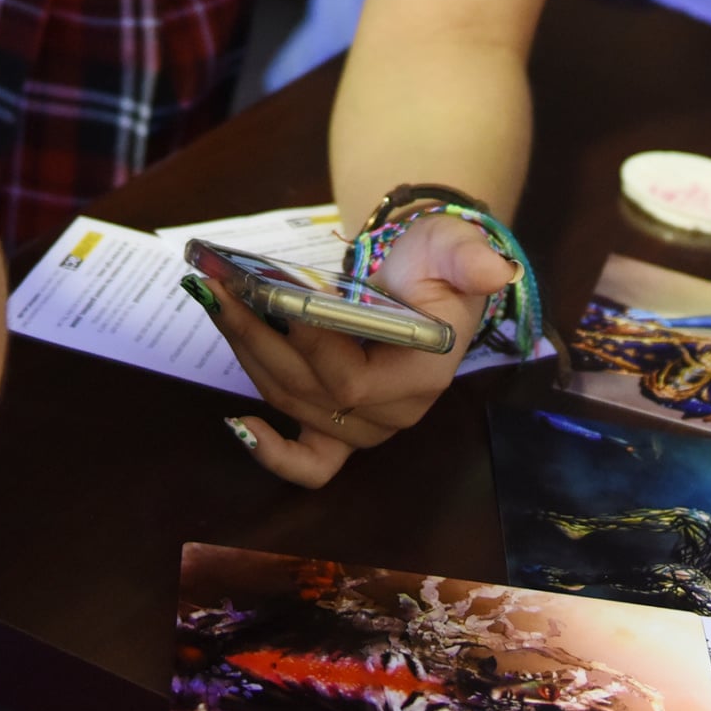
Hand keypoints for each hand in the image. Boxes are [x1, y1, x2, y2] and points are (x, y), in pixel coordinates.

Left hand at [206, 214, 519, 487]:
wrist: (422, 275)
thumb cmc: (435, 264)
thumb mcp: (452, 247)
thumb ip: (467, 256)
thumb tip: (494, 268)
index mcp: (425, 377)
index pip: (353, 381)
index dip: (310, 346)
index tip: (277, 296)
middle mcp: (393, 415)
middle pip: (311, 393)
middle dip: (258, 338)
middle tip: (222, 288)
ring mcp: (364, 430)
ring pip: (293, 404)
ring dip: (248, 355)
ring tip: (217, 303)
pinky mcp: (338, 431)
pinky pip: (308, 463)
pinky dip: (270, 454)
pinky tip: (236, 425)